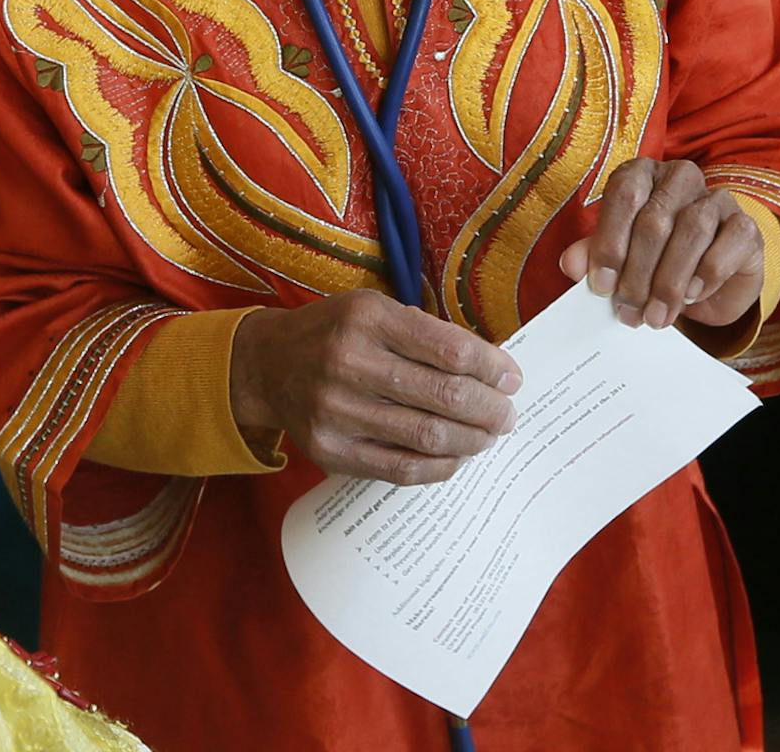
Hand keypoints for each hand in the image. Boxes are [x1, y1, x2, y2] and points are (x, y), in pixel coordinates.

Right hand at [229, 291, 519, 485]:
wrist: (267, 365)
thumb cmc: (335, 333)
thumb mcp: (373, 310)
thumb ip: (427, 334)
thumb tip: (493, 370)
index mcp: (365, 317)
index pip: (449, 349)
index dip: (491, 368)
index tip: (512, 378)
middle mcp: (347, 361)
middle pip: (444, 396)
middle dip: (489, 409)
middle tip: (507, 414)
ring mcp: (335, 410)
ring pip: (427, 437)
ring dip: (472, 440)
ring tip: (486, 436)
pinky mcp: (330, 450)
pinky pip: (401, 469)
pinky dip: (440, 466)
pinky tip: (454, 456)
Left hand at [559, 157, 762, 330]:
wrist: (707, 279)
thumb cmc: (654, 258)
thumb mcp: (621, 255)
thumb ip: (594, 254)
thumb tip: (570, 265)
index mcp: (641, 173)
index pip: (623, 196)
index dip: (609, 243)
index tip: (600, 286)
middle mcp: (679, 177)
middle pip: (655, 219)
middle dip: (638, 273)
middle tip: (628, 311)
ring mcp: (717, 198)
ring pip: (692, 230)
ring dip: (669, 281)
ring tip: (655, 315)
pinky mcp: (745, 224)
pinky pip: (727, 244)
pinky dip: (706, 274)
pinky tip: (690, 296)